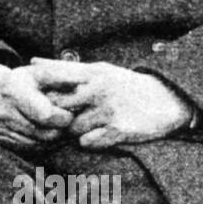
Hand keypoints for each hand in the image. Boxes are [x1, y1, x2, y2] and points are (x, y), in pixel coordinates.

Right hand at [0, 62, 72, 149]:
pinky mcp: (0, 141)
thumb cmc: (19, 81)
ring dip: (53, 139)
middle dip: (61, 130)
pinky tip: (47, 134)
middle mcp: (4, 112)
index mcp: (14, 92)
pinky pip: (28, 149)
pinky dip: (42, 145)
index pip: (46, 115)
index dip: (63, 116)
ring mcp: (0, 129)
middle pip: (44, 133)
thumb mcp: (38, 73)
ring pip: (38, 144)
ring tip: (59, 128)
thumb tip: (84, 81)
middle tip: (67, 122)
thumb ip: (61, 77)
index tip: (69, 112)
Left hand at [29, 58, 192, 148]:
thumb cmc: (126, 85)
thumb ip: (67, 68)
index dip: (39, 90)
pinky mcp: (119, 129)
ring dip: (73, 131)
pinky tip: (98, 135)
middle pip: (57, 106)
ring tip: (87, 126)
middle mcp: (100, 88)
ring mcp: (110, 109)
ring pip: (72, 127)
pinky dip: (89, 141)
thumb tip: (33, 61)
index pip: (54, 77)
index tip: (35, 97)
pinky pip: (87, 142)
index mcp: (93, 72)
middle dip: (55, 115)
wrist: (169, 100)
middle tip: (59, 120)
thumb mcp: (100, 69)